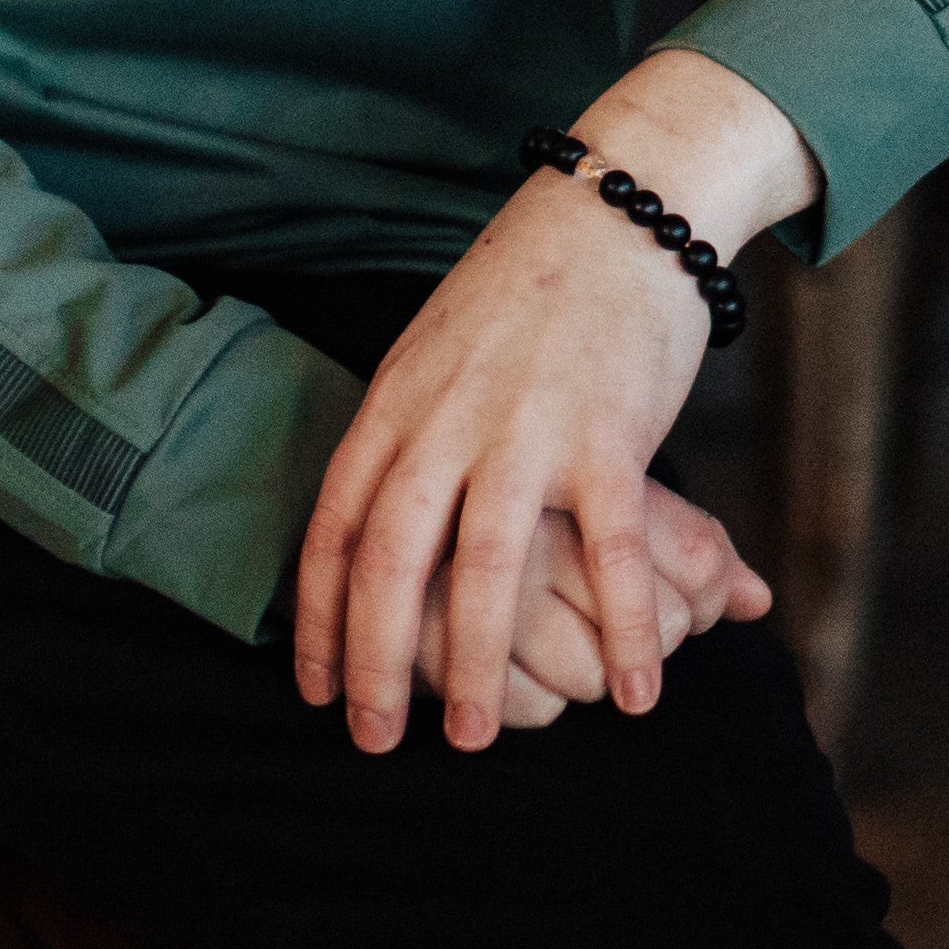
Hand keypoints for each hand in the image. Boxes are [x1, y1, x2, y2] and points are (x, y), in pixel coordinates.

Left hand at [294, 51, 818, 753]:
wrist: (617, 208)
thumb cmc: (525, 287)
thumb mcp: (435, 350)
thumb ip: (405, 430)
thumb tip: (368, 515)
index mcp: (398, 399)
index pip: (336, 525)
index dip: (318, 617)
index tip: (313, 688)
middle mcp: (449, 418)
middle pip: (393, 560)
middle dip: (377, 663)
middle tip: (373, 740)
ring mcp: (528, 427)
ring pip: (488, 568)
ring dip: (481, 665)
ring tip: (477, 739)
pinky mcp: (609, 434)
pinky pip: (613, 553)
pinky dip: (626, 631)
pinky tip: (635, 694)